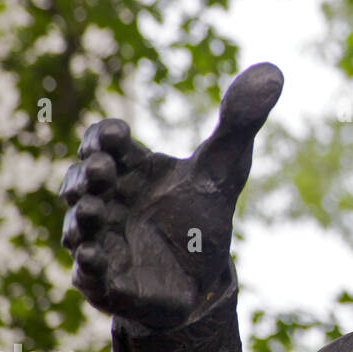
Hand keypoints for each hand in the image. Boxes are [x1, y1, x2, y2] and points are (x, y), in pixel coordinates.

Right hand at [60, 63, 283, 327]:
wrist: (201, 277)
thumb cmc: (202, 211)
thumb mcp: (227, 166)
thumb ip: (241, 120)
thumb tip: (274, 70)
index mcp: (129, 168)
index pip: (103, 142)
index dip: (104, 137)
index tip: (117, 136)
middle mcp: (106, 200)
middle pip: (82, 181)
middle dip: (86, 175)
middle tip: (102, 170)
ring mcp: (101, 240)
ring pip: (78, 226)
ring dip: (81, 219)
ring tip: (92, 212)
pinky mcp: (106, 282)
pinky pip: (88, 276)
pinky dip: (88, 267)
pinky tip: (92, 259)